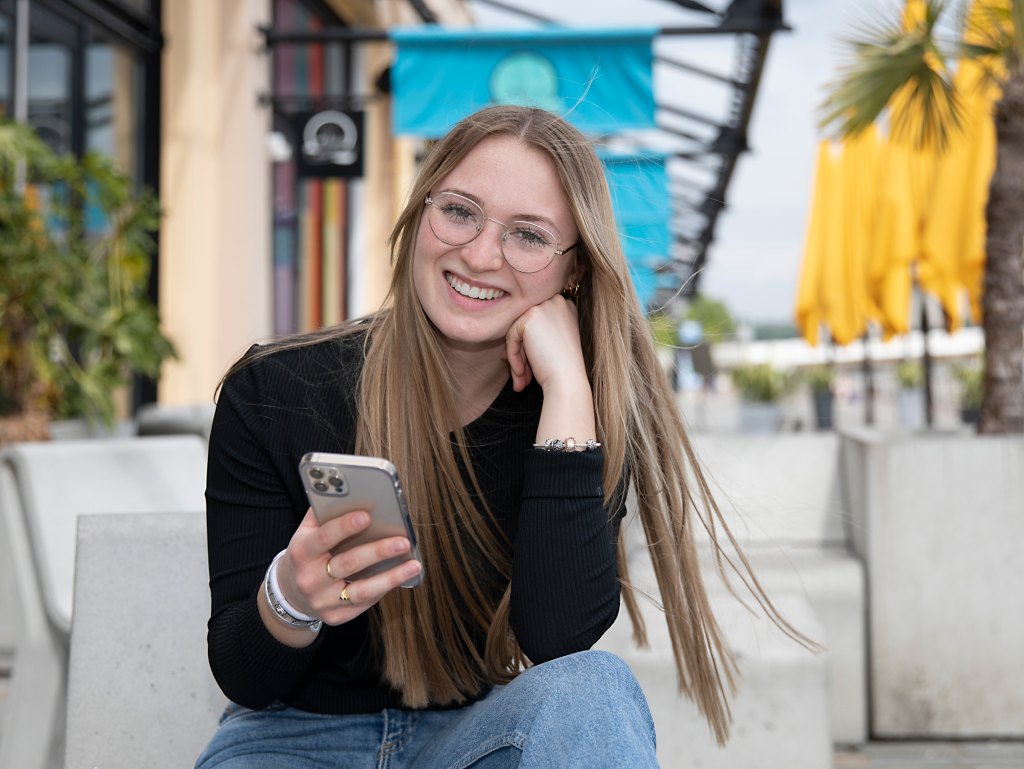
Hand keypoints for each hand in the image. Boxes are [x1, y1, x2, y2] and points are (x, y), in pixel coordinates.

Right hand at [265, 508, 421, 644]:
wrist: (289, 594)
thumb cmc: (305, 555)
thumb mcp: (304, 534)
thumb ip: (322, 513)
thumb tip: (349, 492)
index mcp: (302, 552)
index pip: (324, 537)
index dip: (344, 526)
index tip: (367, 515)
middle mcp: (310, 579)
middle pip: (349, 564)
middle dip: (378, 551)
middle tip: (403, 541)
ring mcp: (323, 601)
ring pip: (361, 590)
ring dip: (391, 578)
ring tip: (413, 565)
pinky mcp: (336, 616)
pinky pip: (364, 603)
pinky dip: (384, 589)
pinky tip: (400, 577)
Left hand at [503, 294, 586, 392]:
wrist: (568, 380)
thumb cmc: (563, 368)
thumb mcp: (552, 344)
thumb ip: (536, 335)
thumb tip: (510, 341)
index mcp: (565, 307)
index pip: (537, 321)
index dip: (530, 344)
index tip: (528, 364)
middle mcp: (556, 302)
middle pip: (527, 325)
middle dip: (522, 352)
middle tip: (521, 374)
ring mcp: (543, 307)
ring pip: (517, 331)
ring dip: (517, 357)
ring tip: (520, 380)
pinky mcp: (530, 317)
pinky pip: (512, 337)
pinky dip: (514, 357)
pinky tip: (521, 374)